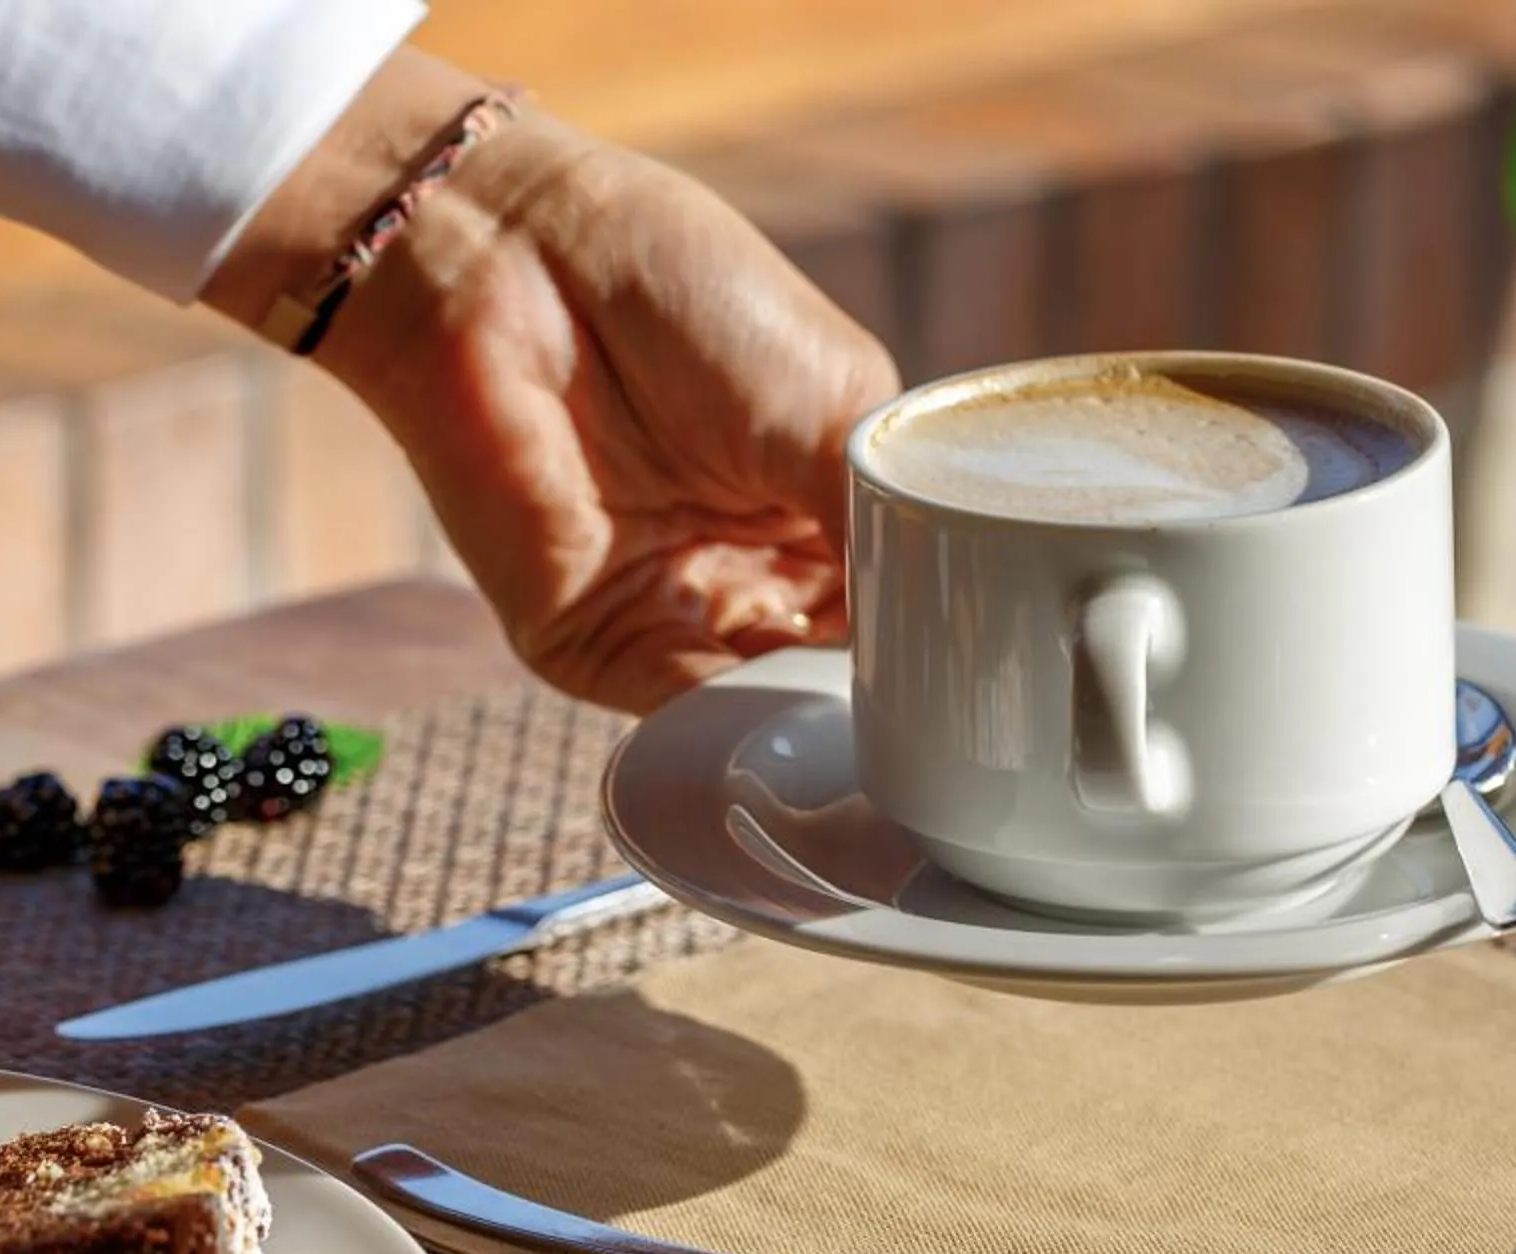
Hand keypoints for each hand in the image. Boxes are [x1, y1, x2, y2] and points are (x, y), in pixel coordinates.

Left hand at [207, 54, 895, 713]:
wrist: (530, 267)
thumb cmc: (688, 297)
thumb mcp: (834, 405)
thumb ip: (884, 521)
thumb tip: (942, 624)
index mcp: (815, 510)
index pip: (893, 606)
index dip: (932, 637)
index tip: (986, 667)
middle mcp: (745, 571)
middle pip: (829, 670)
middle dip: (877, 695)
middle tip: (945, 709)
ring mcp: (669, 610)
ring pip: (761, 703)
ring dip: (814, 720)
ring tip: (879, 717)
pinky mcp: (590, 641)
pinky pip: (677, 710)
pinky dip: (737, 724)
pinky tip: (793, 716)